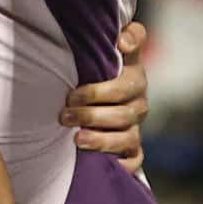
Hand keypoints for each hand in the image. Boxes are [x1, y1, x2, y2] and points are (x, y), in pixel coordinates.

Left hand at [64, 20, 148, 173]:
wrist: (98, 102)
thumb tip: (123, 38)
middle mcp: (138, 104)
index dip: (105, 87)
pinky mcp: (132, 150)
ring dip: (100, 139)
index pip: (127, 81)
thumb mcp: (105, 53)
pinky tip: (104, 163)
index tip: (83, 85)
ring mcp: (135, 128)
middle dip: (91, 113)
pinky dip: (121, 164)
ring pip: (125, 137)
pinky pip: (133, 161)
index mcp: (133, 78)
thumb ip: (121, 39)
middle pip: (121, 112)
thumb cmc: (96, 73)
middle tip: (65, 114)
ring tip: (76, 139)